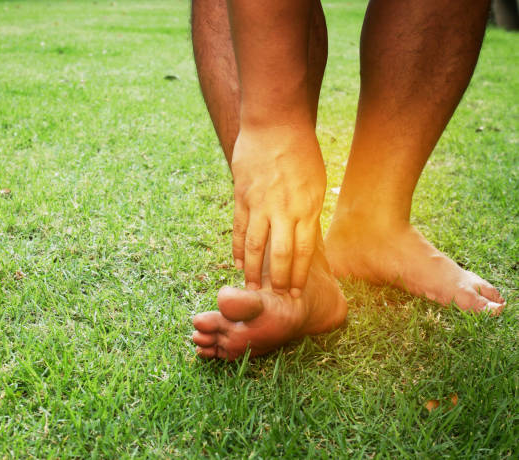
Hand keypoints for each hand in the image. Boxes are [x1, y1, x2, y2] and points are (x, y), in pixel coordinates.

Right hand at [231, 122, 325, 296]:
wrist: (275, 123)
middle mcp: (283, 210)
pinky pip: (238, 229)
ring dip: (253, 271)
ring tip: (252, 290)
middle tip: (276, 299)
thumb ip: (308, 212)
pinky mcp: (241, 196)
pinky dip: (236, 249)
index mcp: (306, 207)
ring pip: (254, 246)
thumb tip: (303, 239)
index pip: (303, 252)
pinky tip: (236, 263)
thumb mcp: (315, 183)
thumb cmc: (301, 151)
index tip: (296, 293)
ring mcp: (259, 204)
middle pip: (279, 255)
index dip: (299, 276)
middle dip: (278, 281)